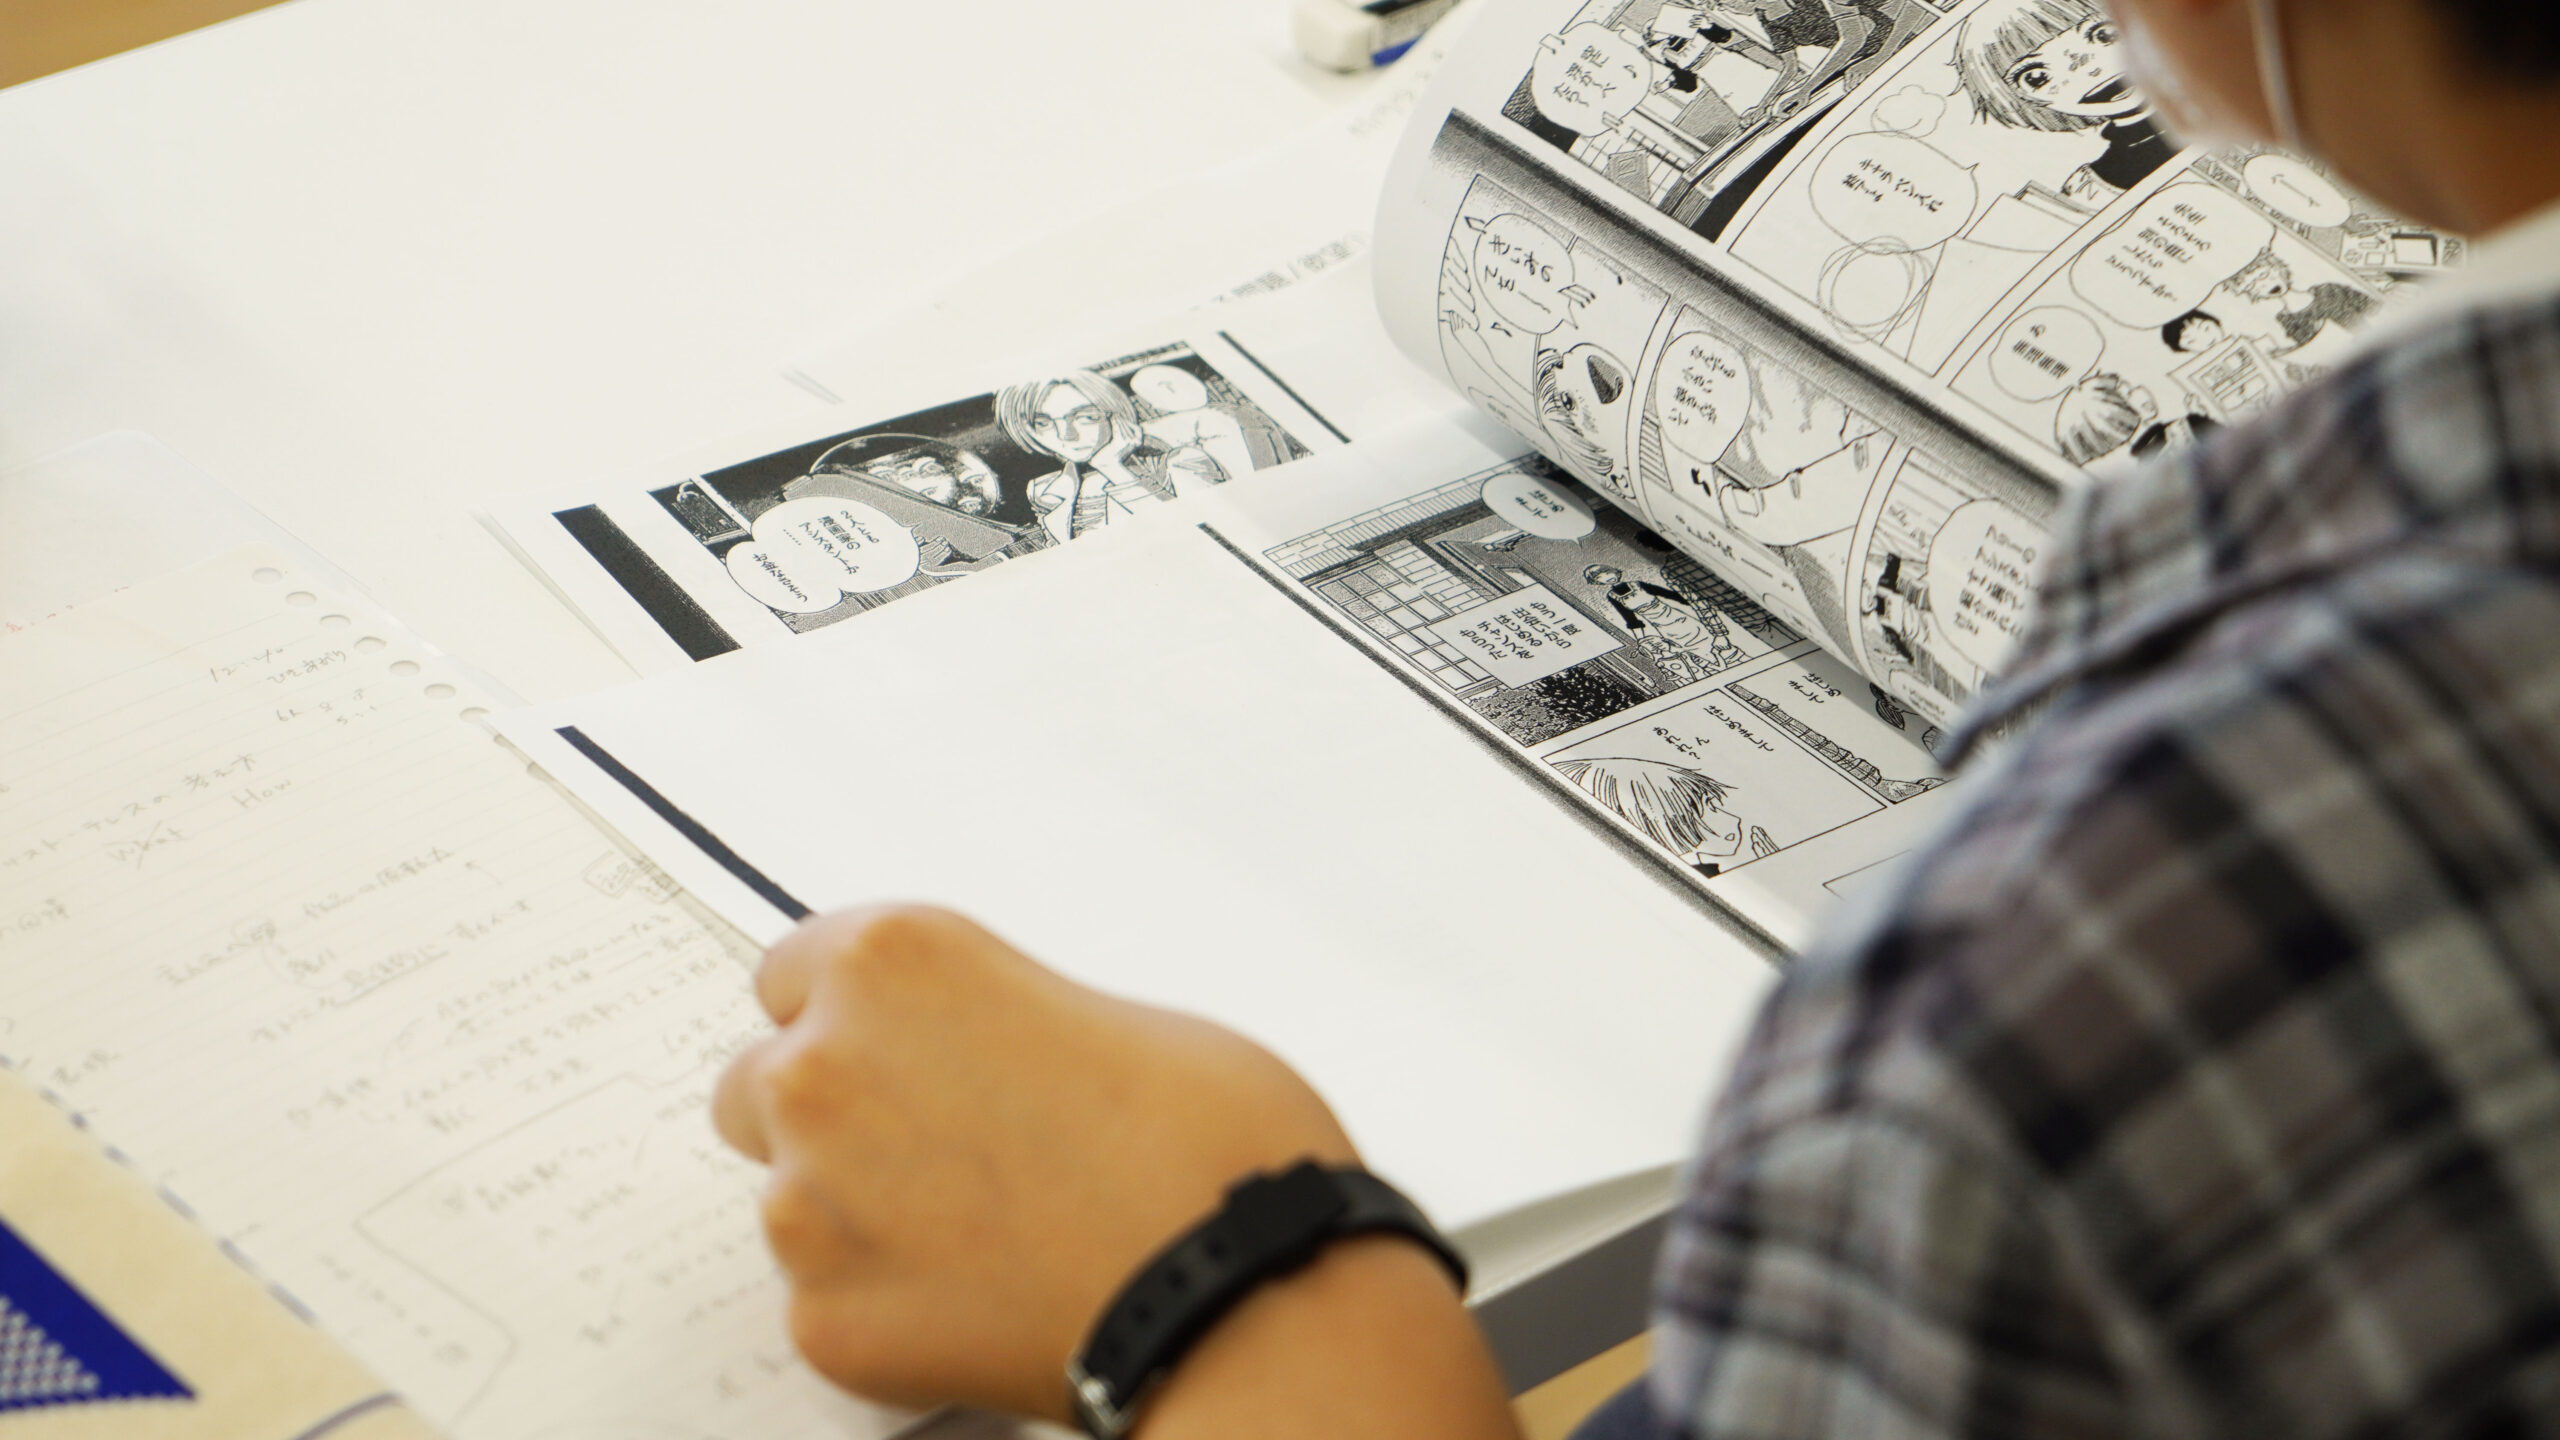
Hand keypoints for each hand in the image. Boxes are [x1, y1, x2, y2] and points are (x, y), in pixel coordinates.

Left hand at [711, 906, 1362, 1421]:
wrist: (1239, 1290)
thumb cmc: (1209, 1141)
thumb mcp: (1108, 1011)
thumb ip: (996, 1019)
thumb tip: (982, 1060)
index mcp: (892, 962)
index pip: (789, 974)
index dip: (853, 1018)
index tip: (892, 1050)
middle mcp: (825, 1068)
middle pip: (760, 1085)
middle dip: (833, 1117)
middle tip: (937, 1151)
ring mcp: (809, 1201)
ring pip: (788, 1202)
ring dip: (857, 1216)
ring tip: (985, 1236)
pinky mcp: (823, 1317)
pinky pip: (828, 1304)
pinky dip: (889, 1308)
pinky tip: (987, 1298)